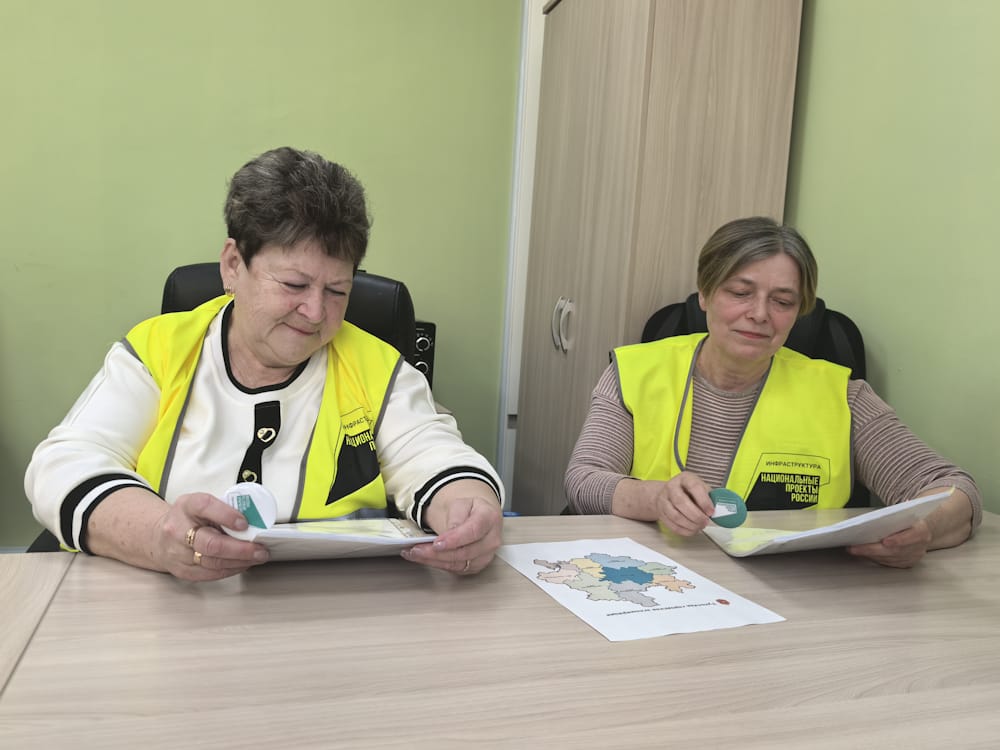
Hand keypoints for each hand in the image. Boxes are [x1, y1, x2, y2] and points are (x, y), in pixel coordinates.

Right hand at [153, 492, 269, 580]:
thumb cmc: (188, 518)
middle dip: (240, 549)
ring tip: (257, 557)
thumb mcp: (202, 504)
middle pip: (211, 543)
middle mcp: (178, 529)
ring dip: (240, 561)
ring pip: (213, 562)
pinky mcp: (182, 570)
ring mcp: (178, 552)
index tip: (245, 523)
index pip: (206, 507)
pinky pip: (210, 574)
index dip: (227, 515)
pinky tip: (243, 564)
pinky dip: (230, 570)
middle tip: (260, 549)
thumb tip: (253, 520)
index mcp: (187, 506)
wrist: (159, 535)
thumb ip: (224, 509)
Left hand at [401, 480, 502, 574]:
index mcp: (489, 518)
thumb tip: (448, 533)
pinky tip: (423, 558)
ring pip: (458, 564)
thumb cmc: (469, 509)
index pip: (473, 531)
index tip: (437, 543)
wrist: (477, 517)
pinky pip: (455, 569)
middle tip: (417, 549)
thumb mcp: (460, 504)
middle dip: (438, 553)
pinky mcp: (475, 566)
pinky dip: (437, 564)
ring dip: (434, 561)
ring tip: (415, 553)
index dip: (455, 539)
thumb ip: (455, 516)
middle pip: (465, 552)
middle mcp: (491, 540)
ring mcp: (485, 556)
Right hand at [653, 472, 715, 535]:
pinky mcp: (661, 512)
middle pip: (681, 502)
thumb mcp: (701, 488)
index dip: (703, 501)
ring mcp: (664, 500)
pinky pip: (672, 525)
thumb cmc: (689, 492)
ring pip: (675, 516)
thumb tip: (723, 511)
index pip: (694, 487)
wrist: (669, 493)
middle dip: (696, 516)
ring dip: (690, 525)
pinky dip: (684, 530)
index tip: (711, 512)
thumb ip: (711, 498)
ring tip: (700, 526)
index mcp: (685, 478)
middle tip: (706, 522)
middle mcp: (671, 487)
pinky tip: (692, 529)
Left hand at [846, 520, 932, 568]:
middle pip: (895, 551)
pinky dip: (876, 559)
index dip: (899, 540)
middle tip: (855, 548)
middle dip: (873, 550)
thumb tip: (879, 516)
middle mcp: (919, 546)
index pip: (912, 536)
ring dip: (871, 555)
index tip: (885, 541)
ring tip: (855, 550)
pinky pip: (890, 563)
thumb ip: (897, 512)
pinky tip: (865, 554)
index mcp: (921, 530)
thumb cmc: (910, 518)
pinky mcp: (908, 562)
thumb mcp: (906, 510)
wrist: (922, 529)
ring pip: (891, 559)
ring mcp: (914, 556)